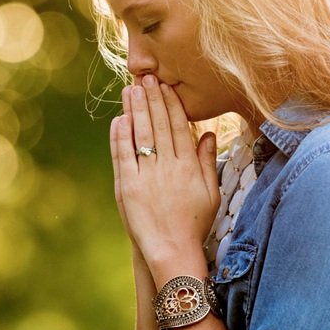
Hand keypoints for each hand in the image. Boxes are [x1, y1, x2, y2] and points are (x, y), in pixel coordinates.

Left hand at [110, 75, 219, 280]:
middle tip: (146, 78)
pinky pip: (123, 156)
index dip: (171, 104)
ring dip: (135, 110)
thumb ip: (208, 161)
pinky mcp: (128, 187)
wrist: (172, 251)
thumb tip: (208, 134)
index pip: (178, 126)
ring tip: (130, 90)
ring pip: (140, 136)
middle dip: (151, 99)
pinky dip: (120, 136)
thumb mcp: (210, 193)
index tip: (165, 86)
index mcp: (188, 166)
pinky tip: (119, 119)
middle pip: (158, 125)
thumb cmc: (194, 224)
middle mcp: (168, 167)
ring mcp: (146, 176)